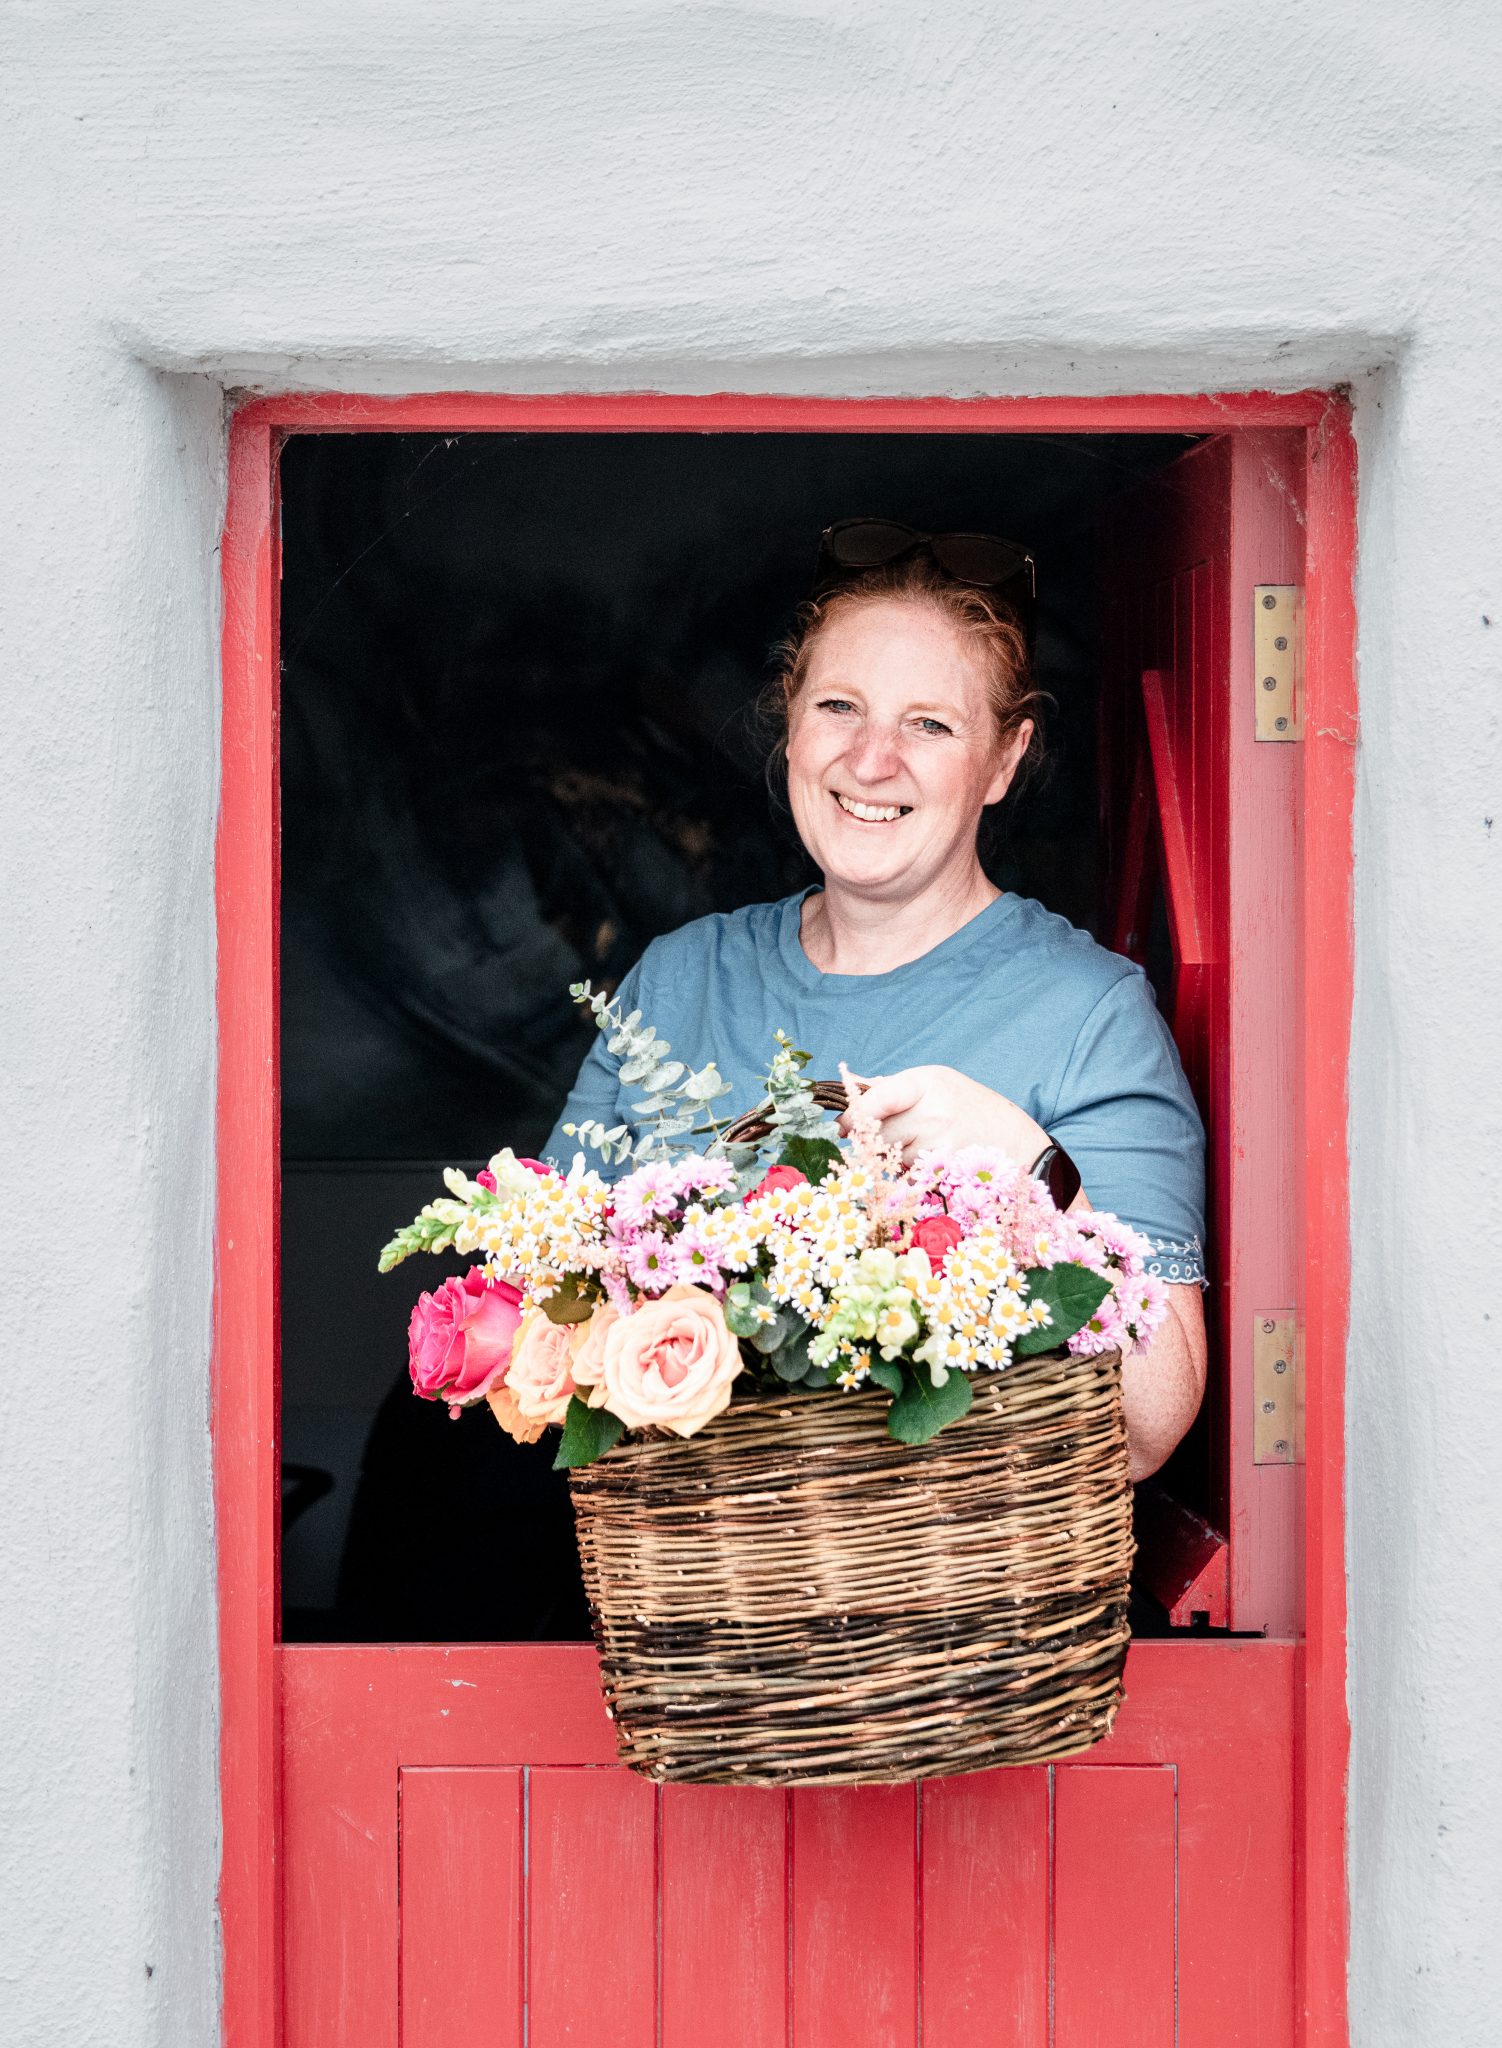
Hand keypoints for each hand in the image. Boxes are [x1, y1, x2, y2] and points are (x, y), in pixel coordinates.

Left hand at [837, 1065, 1048, 1166]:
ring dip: (894, 1157)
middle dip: (874, 1139)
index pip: (877, 1099)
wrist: (1014, 1139)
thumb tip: (847, 1081)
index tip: (842, 1126)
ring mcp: (939, 1143)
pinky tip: (929, 1162)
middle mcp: (933, 1111)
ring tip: (922, 1144)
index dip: (854, 1115)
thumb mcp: (934, 1084)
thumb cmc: (967, 1106)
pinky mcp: (944, 1172)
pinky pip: (907, 1176)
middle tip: (885, 1137)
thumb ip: (889, 1088)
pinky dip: (909, 1173)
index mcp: (927, 1082)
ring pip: (891, 1157)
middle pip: (878, 1133)